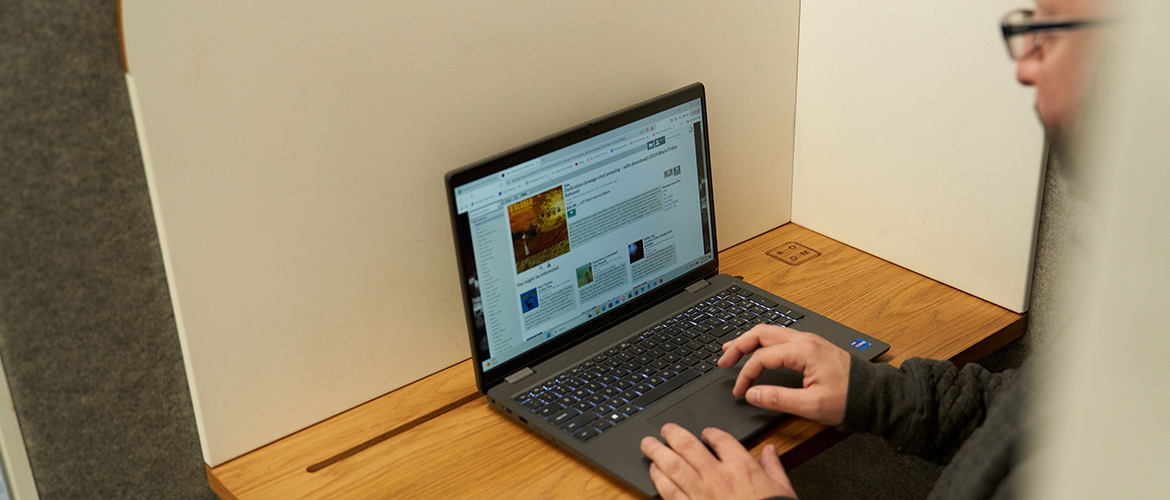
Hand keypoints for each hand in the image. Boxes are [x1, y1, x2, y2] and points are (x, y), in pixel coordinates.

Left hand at [641, 423, 795, 499]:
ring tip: (648, 444)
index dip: (711, 432)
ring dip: (658, 453)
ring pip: (674, 466)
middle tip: (665, 429)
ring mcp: (701, 494)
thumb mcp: (782, 489)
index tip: (706, 432)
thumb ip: (773, 467)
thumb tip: (770, 450)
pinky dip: (659, 480)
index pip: (721, 440)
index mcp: (741, 468)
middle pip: (689, 447)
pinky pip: (670, 492)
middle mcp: (718, 477)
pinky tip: (653, 472)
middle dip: (674, 434)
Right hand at [718, 326, 851, 425]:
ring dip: (748, 340)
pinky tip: (757, 350)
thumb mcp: (812, 405)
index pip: (762, 357)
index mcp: (803, 351)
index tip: (739, 390)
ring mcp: (808, 341)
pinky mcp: (812, 346)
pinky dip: (762, 342)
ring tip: (731, 350)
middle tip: (723, 361)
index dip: (745, 374)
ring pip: (769, 331)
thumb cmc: (849, 399)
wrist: (875, 395)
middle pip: (761, 333)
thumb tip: (752, 393)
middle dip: (738, 346)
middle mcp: (804, 340)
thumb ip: (778, 399)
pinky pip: (780, 337)